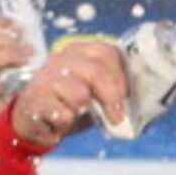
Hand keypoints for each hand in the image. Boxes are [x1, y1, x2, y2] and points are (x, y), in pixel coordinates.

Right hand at [9, 38, 130, 149]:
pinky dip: (67, 122)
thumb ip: (113, 88)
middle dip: (112, 97)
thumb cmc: (70, 104)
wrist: (32, 120)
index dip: (121, 76)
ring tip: (76, 113)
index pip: (108, 52)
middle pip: (96, 72)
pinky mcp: (35, 98)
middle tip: (117, 116)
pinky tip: (60, 120)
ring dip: (85, 111)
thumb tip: (143, 97)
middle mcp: (61, 59)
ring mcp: (46, 77)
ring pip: (80, 95)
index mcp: (78, 52)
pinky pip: (65, 114)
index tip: (126, 95)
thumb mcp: (94, 92)